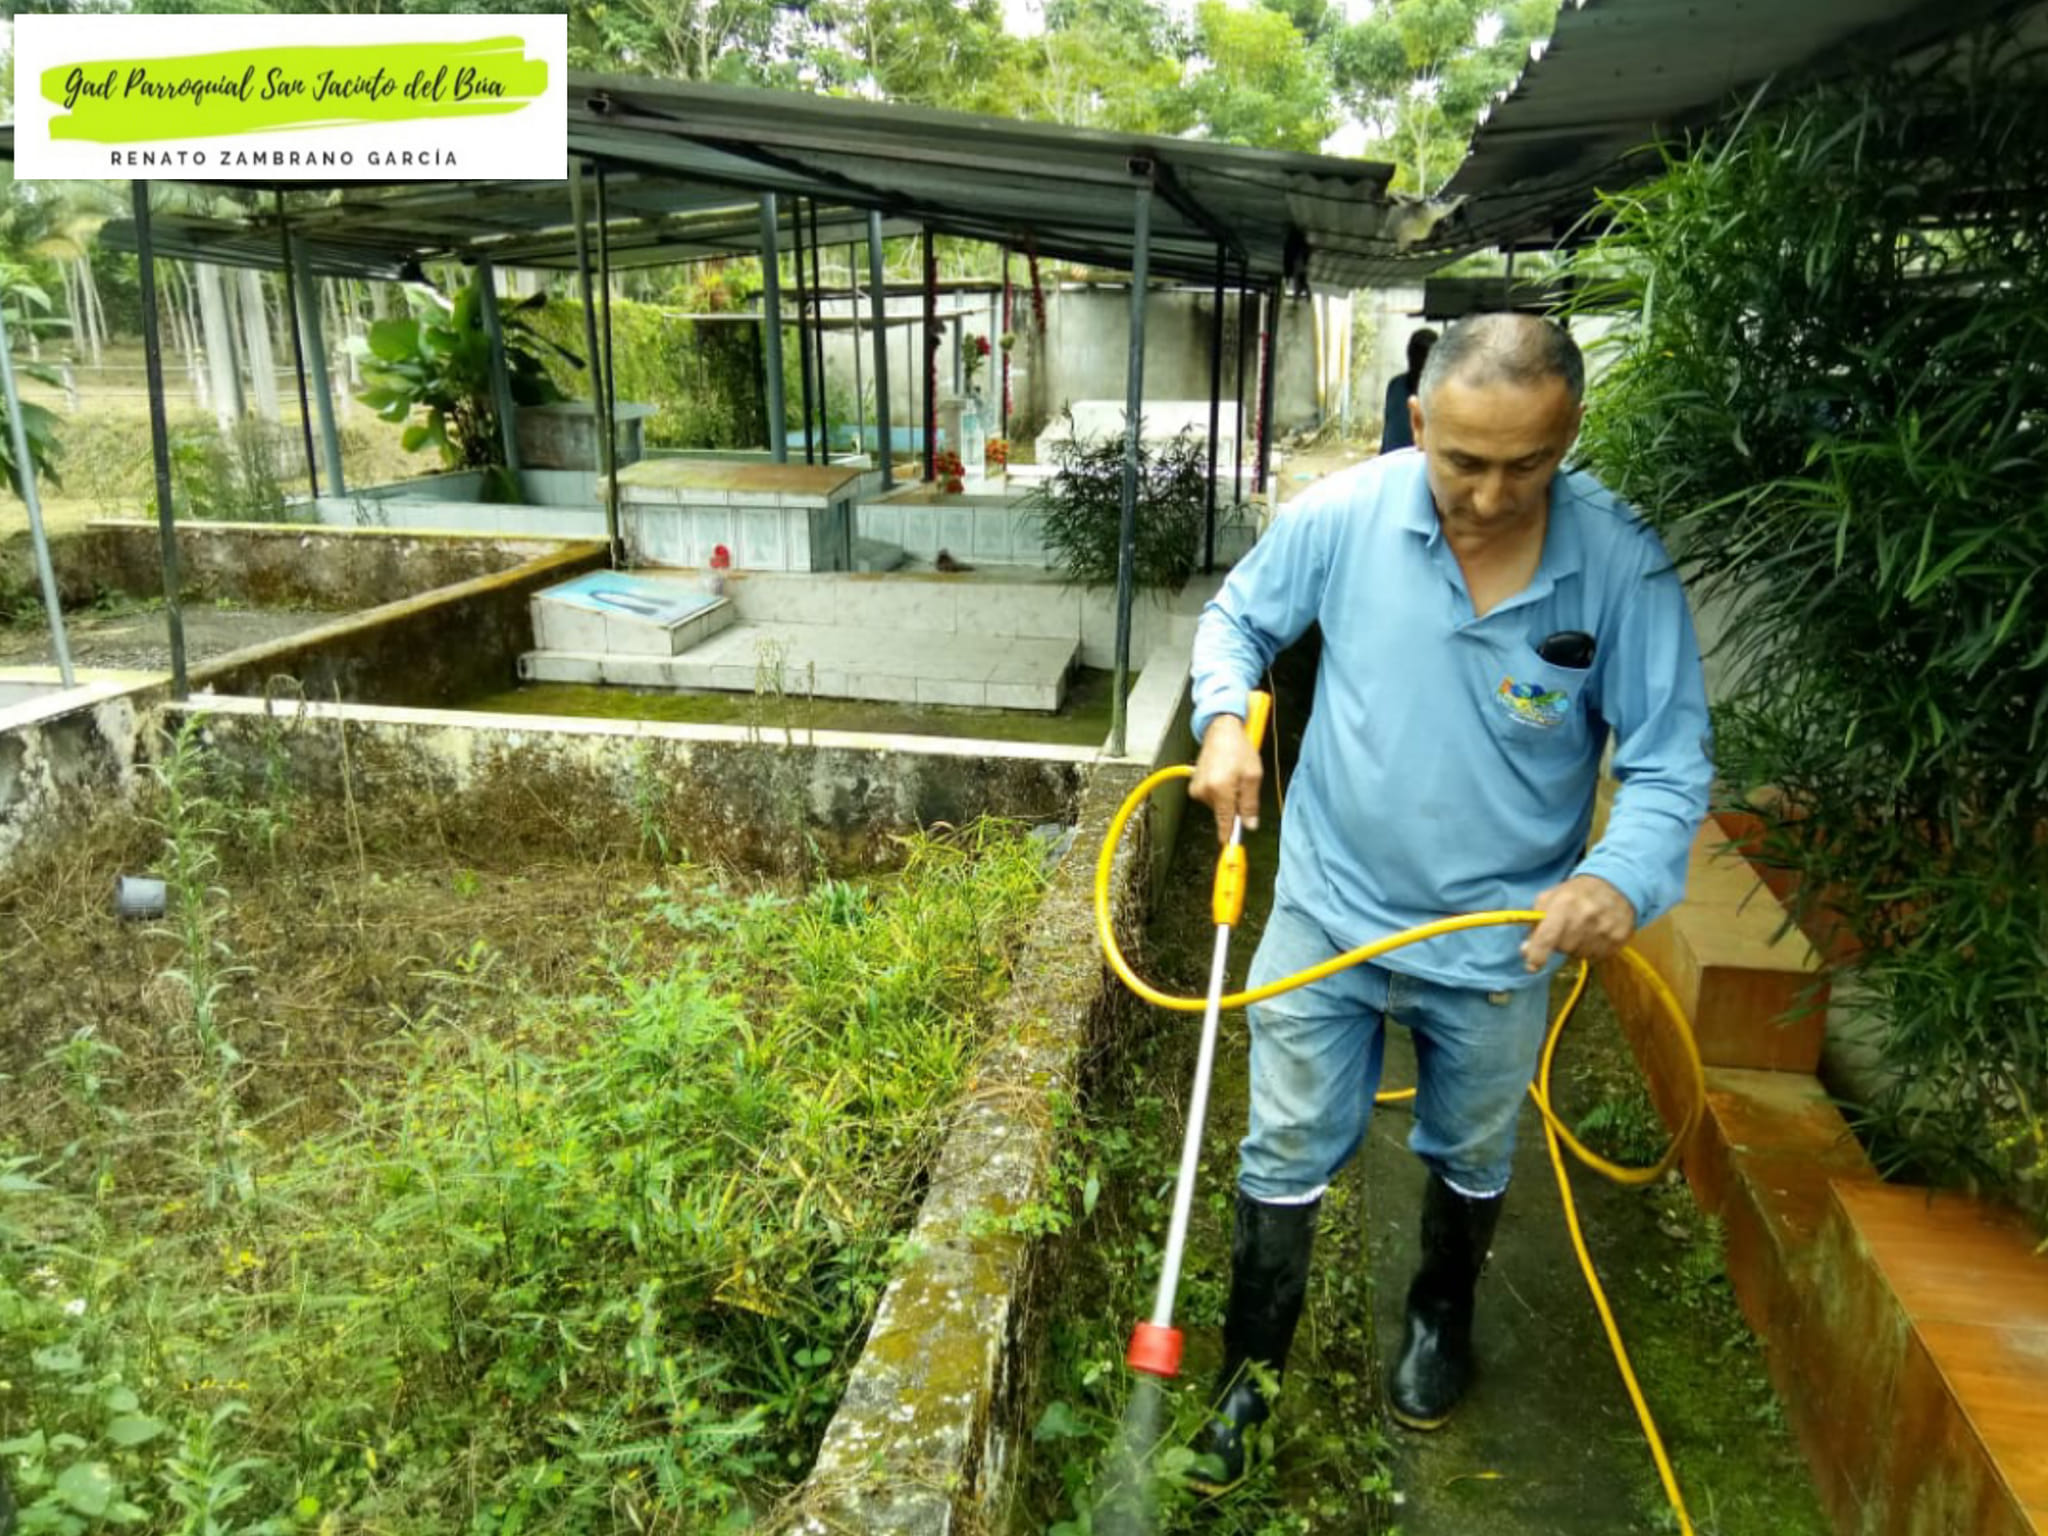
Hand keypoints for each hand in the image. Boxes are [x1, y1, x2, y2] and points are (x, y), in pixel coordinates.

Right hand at [1189, 713, 1262, 845]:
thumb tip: (1250, 825)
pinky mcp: (1194, 785)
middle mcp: (1205, 791)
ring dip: (1227, 798)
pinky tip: (1223, 776)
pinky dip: (1218, 792)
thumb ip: (1250, 803)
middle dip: (1234, 806)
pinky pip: (1210, 798)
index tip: (1229, 849)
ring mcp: (1197, 788)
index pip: (1224, 822)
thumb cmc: (1239, 749)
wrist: (1221, 731)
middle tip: (1243, 786)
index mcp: (1221, 790)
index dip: (1228, 835)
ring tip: (1232, 776)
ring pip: (1217, 806)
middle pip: (1223, 814)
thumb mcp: (1253, 776)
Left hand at [1520, 875, 1635, 971]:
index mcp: (1564, 904)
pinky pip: (1596, 956)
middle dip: (1559, 942)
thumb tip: (1526, 950)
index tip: (1532, 966)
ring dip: (1576, 947)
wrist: (1616, 886)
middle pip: (1563, 948)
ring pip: (1579, 954)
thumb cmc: (1576, 893)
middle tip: (1565, 928)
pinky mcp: (1618, 939)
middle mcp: (1585, 917)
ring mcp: (1604, 929)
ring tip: (1582, 929)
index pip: (1547, 936)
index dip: (1538, 954)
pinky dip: (1591, 949)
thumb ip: (1534, 922)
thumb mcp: (1550, 898)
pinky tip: (1594, 934)